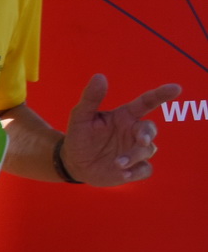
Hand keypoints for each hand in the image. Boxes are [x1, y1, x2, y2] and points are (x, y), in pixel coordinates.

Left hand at [59, 74, 180, 185]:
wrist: (75, 163)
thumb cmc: (80, 136)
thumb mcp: (81, 116)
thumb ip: (91, 98)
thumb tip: (99, 76)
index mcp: (125, 116)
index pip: (147, 102)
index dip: (161, 94)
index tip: (176, 88)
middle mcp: (133, 132)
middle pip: (150, 129)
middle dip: (148, 134)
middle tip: (141, 140)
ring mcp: (135, 150)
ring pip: (148, 150)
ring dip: (134, 156)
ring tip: (117, 163)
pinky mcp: (135, 168)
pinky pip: (145, 169)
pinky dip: (137, 172)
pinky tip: (124, 174)